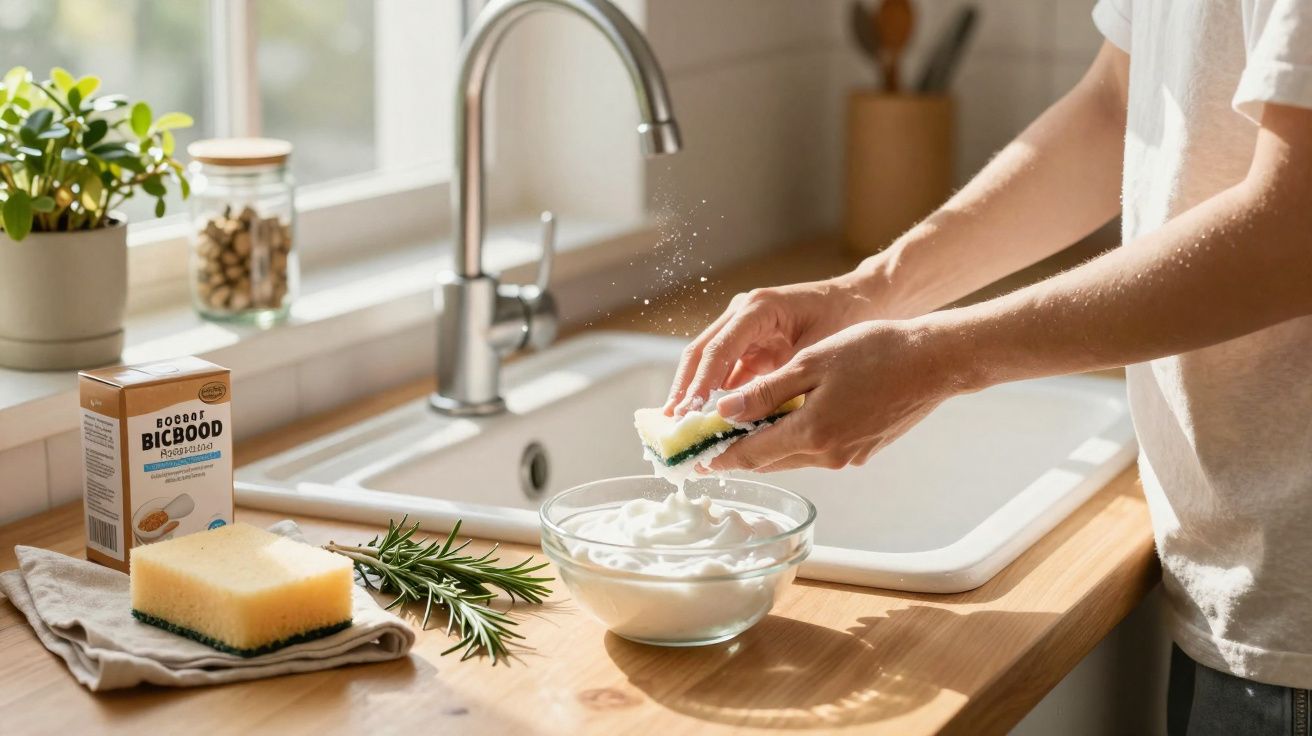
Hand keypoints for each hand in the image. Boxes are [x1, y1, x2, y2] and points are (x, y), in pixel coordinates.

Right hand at [664, 275, 879, 415]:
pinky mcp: (749, 344)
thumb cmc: (845, 318)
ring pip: (708, 363)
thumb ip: (784, 380)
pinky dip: (716, 395)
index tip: (687, 412)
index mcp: (758, 308)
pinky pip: (726, 371)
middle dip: (685, 389)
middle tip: (672, 423)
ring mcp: (743, 328)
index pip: (718, 349)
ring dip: (695, 393)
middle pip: (701, 353)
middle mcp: (742, 314)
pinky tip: (708, 420)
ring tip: (681, 426)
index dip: (700, 383)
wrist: (862, 301)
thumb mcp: (818, 350)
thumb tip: (752, 415)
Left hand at [706, 319, 967, 471]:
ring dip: (767, 446)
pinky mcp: (863, 452)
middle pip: (769, 461)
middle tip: (711, 443)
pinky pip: (817, 451)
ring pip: (793, 457)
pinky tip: (790, 419)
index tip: (695, 457)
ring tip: (744, 429)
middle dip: (738, 453)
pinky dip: (796, 439)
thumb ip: (766, 391)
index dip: (719, 456)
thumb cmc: (875, 351)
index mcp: (810, 433)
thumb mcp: (812, 363)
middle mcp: (827, 455)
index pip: (750, 454)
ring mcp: (847, 457)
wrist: (934, 361)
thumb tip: (725, 412)